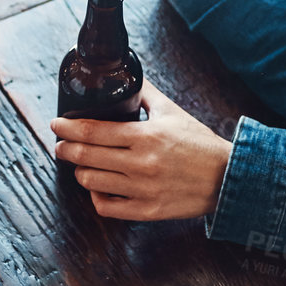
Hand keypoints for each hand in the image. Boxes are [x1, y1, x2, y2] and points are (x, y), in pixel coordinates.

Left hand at [49, 82, 232, 220]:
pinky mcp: (148, 211)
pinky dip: (97, 197)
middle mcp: (140, 163)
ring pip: (92, 182)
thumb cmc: (199, 143)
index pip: (93, 131)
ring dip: (81, 171)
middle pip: (87, 156)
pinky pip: (108, 208)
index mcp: (145, 136)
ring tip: (81, 164)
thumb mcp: (172, 111)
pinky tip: (98, 188)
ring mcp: (143, 189)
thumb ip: (145, 94)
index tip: (56, 125)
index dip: (67, 128)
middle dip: (66, 149)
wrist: (228, 177)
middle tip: (60, 145)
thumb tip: (125, 74)